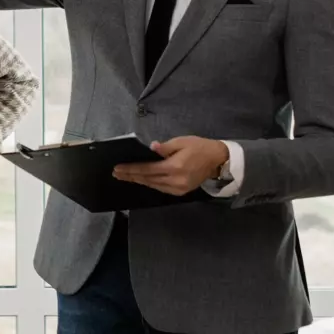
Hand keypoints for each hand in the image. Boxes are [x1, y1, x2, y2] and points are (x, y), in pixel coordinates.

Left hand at [112, 136, 228, 195]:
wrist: (217, 159)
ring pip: (153, 185)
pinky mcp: (181, 192)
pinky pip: (161, 188)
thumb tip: (150, 148)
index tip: (118, 168)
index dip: (131, 169)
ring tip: (125, 176)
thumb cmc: (199, 147)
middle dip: (131, 176)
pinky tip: (141, 180)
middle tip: (116, 173)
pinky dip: (150, 183)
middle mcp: (175, 180)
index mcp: (174, 167)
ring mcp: (178, 188)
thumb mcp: (181, 141)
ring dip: (138, 180)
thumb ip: (164, 147)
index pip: (147, 169)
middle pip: (148, 179)